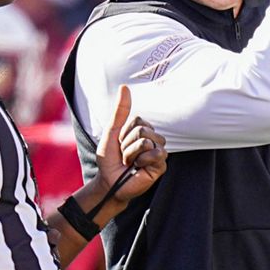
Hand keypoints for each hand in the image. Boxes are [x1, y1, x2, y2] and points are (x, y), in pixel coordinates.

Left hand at [92, 85, 166, 208]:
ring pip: (147, 141)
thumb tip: (125, 87)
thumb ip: (120, 110)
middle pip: (142, 130)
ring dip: (131, 153)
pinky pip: (156, 153)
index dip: (124, 133)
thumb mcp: (112, 131)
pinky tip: (138, 168)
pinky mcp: (161, 166)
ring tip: (129, 162)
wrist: (108, 182)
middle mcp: (153, 139)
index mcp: (143, 130)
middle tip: (124, 155)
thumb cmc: (109, 159)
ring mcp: (158, 152)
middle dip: (127, 144)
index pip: (138, 120)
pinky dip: (142, 160)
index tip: (119, 144)